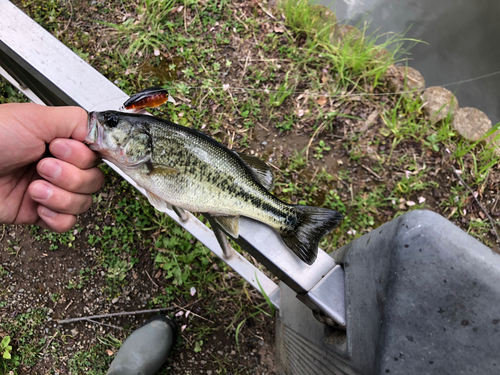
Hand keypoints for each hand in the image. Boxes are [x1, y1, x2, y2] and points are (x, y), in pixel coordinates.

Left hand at [0, 103, 102, 231]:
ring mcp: (51, 191)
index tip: (61, 149)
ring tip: (34, 186)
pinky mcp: (40, 213)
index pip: (97, 155)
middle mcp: (59, 166)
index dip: (84, 156)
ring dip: (60, 196)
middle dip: (70, 175)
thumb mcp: (36, 118)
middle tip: (42, 166)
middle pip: (95, 180)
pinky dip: (56, 217)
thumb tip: (101, 132)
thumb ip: (76, 121)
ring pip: (84, 203)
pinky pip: (68, 224)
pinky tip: (38, 205)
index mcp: (61, 142)